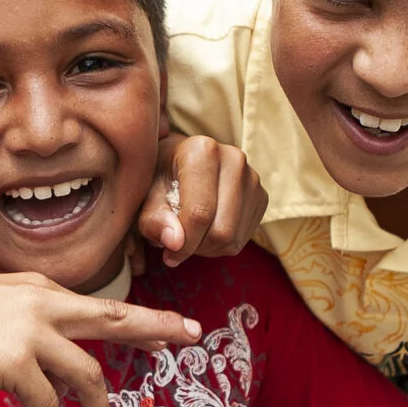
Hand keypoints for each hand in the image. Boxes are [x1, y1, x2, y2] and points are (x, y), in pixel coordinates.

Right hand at [0, 273, 200, 406]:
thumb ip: (23, 320)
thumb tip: (44, 352)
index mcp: (37, 291)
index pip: (99, 306)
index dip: (140, 320)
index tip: (173, 327)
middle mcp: (42, 304)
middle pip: (114, 319)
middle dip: (156, 329)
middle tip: (190, 337)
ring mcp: (30, 332)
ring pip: (87, 376)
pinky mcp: (12, 361)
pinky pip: (44, 404)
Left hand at [138, 135, 265, 267]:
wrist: (180, 162)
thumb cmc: (159, 177)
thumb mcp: (146, 196)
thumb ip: (154, 220)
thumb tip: (175, 242)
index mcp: (202, 151)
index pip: (200, 212)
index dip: (183, 244)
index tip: (168, 255)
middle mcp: (234, 159)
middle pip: (221, 230)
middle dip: (196, 247)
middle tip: (177, 244)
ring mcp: (252, 177)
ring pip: (234, 238)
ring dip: (208, 248)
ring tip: (190, 234)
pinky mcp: (261, 195)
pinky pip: (243, 238)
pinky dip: (222, 245)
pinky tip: (206, 230)